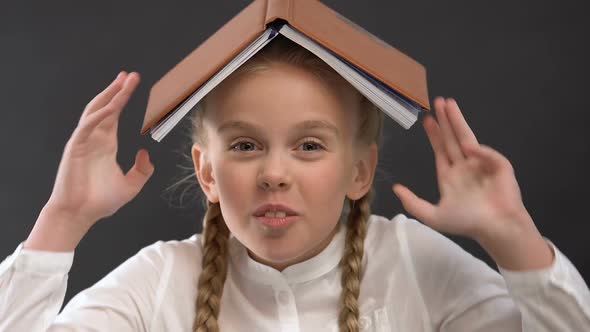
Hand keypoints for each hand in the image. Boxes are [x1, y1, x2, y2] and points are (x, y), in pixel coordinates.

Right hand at [44, 71, 153, 229]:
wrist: (80, 214)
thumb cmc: (101, 201)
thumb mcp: (131, 185)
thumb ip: (142, 170)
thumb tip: (146, 154)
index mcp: (106, 144)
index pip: (114, 114)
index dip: (123, 98)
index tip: (132, 84)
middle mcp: (95, 138)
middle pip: (106, 106)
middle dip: (118, 90)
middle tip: (130, 75)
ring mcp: (84, 141)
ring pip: (96, 111)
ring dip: (109, 95)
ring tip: (122, 81)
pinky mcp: (75, 148)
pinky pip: (86, 126)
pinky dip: (98, 115)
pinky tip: (111, 107)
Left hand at [392, 97, 532, 243]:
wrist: (496, 231)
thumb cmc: (467, 223)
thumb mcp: (433, 216)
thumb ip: (413, 203)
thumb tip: (395, 188)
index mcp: (450, 176)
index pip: (440, 149)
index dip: (434, 134)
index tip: (426, 119)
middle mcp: (465, 167)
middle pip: (453, 138)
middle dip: (446, 120)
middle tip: (438, 101)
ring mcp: (482, 165)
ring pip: (468, 138)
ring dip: (458, 121)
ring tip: (450, 105)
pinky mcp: (500, 167)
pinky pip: (488, 155)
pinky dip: (480, 151)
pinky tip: (470, 149)